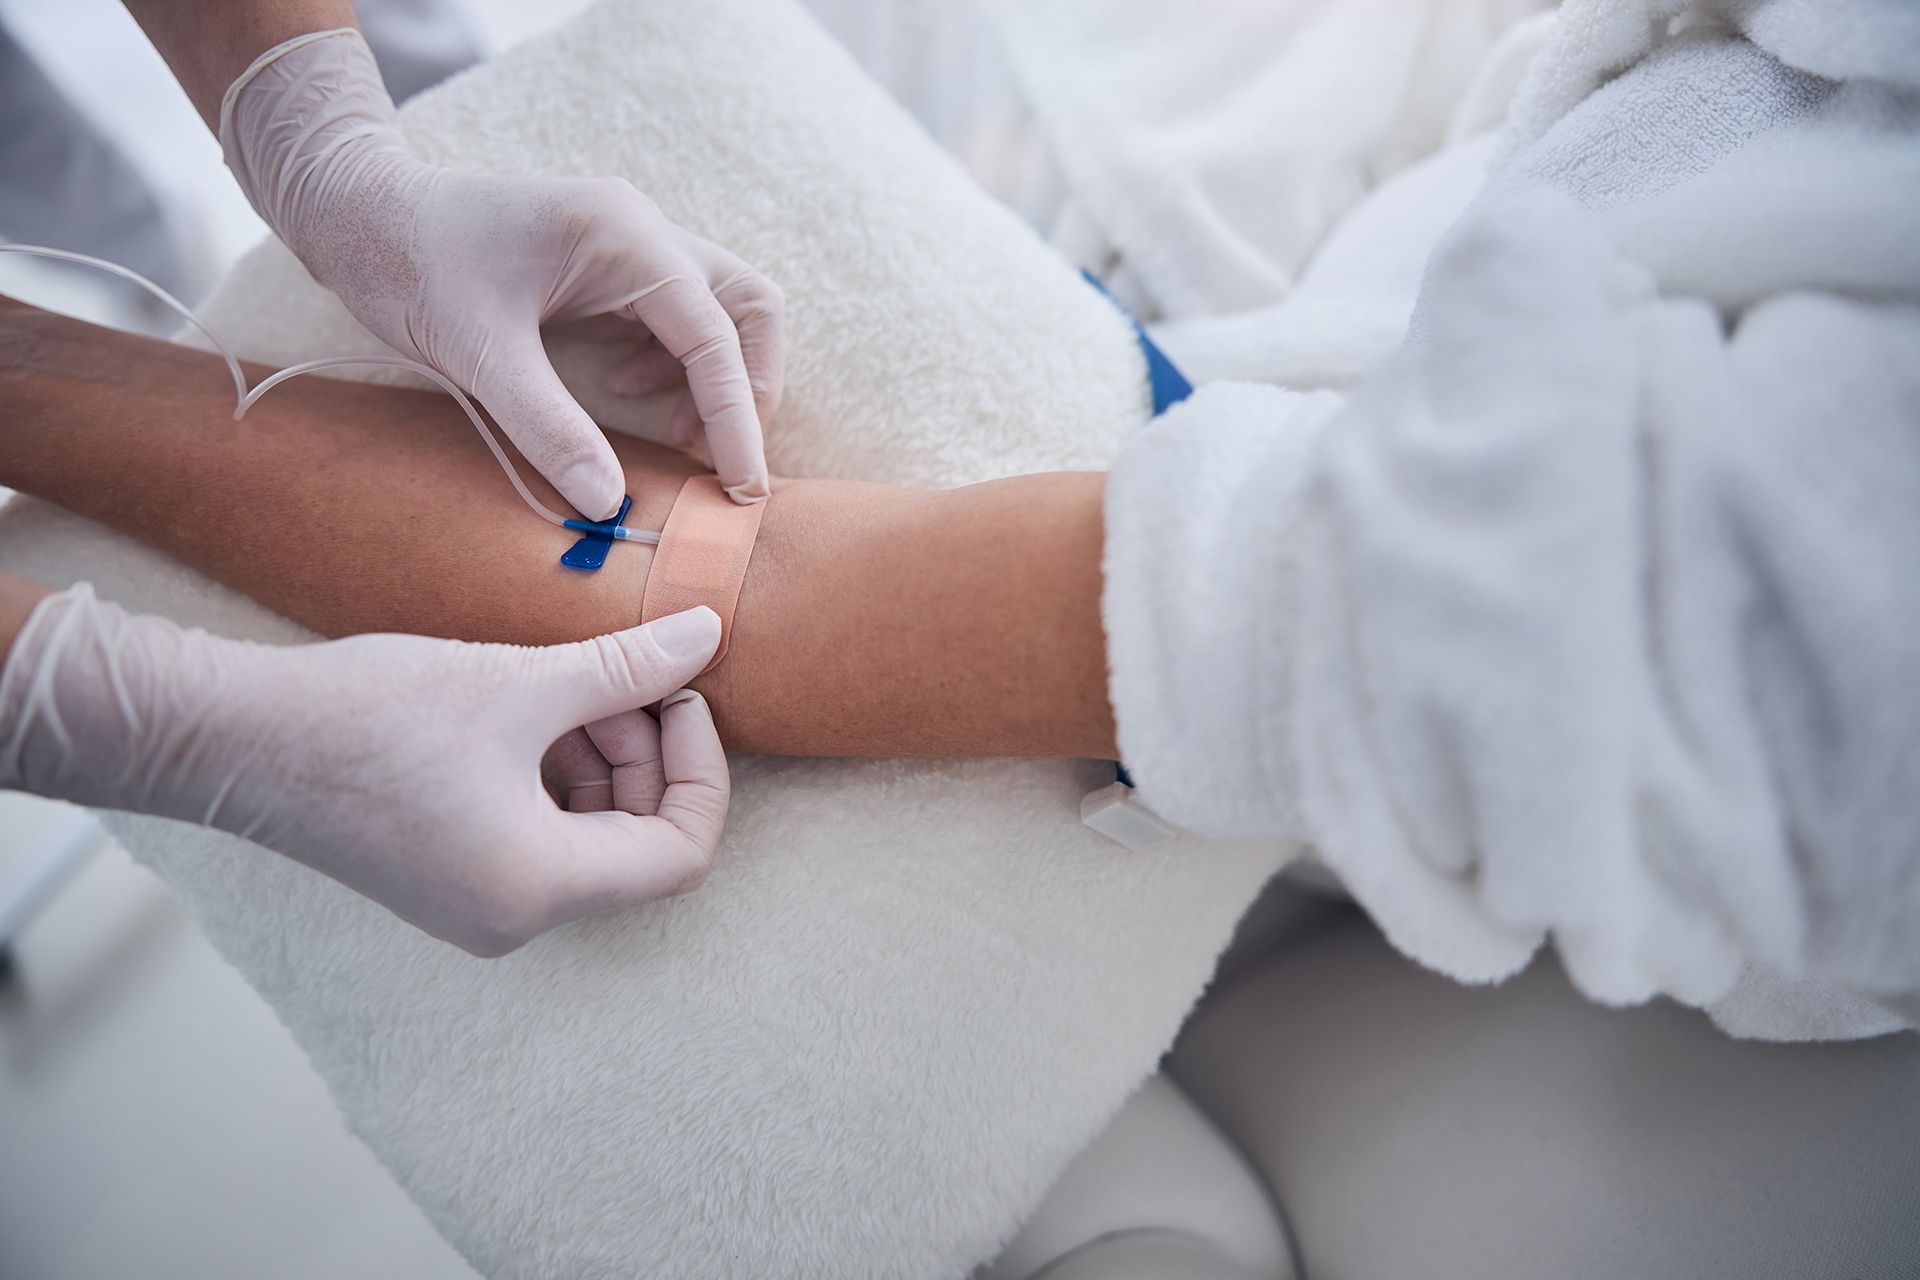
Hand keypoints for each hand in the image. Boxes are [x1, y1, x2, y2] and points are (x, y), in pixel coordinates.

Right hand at [0, 585, 730, 956]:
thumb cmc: (368, 715)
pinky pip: (538, 834)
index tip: (683, 695)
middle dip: (647, 755)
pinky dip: (554, 773)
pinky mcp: (446, 879)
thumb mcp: (518, 683)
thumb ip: (627, 667)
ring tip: (568, 686)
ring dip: (600, 758)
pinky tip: (530, 709)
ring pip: (588, 836)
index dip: (701, 770)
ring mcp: (476, 905)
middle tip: (624, 677)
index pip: (680, 853)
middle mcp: (513, 918)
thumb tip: (712, 634)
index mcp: (539, 888)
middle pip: (637, 845)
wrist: (232, 737)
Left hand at [219, 29, 782, 519]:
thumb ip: (548, 426)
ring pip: (721, 311)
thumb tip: (607, 503)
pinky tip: (625, 394)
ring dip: (714, 378)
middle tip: (723, 458)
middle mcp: (641, 231)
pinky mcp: (608, 267)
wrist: (355, 209)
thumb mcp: (476, 352)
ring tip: (674, 436)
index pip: (714, 333)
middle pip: (748, 307)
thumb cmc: (408, 261)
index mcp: (622, 236)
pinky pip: (675, 316)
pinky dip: (674, 366)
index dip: (736, 415)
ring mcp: (628, 244)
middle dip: (749, 386)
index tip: (741, 485)